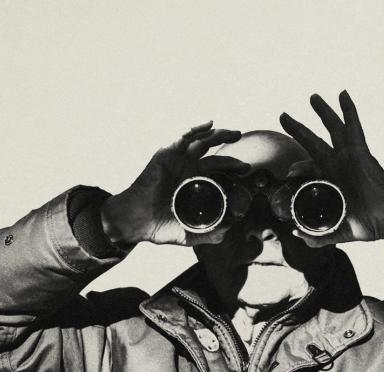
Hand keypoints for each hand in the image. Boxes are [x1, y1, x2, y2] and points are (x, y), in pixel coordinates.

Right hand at [100, 122, 248, 246]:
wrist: (136, 222)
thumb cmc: (160, 227)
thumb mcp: (190, 234)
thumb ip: (210, 234)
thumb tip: (230, 231)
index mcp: (195, 182)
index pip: (218, 170)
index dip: (233, 168)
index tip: (247, 172)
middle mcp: (188, 168)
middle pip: (214, 153)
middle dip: (232, 154)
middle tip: (245, 163)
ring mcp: (177, 160)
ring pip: (202, 141)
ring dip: (219, 135)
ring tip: (235, 134)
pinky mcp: (166, 154)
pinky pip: (182, 138)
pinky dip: (196, 129)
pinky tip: (210, 125)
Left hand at [280, 90, 383, 246]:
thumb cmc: (368, 224)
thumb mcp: (337, 230)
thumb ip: (318, 235)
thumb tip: (298, 235)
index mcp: (332, 180)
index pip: (310, 166)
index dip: (298, 167)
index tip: (289, 174)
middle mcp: (338, 165)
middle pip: (314, 141)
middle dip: (298, 129)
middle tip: (283, 116)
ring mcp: (348, 157)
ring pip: (332, 128)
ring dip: (322, 112)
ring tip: (312, 97)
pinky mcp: (359, 152)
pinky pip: (353, 126)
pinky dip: (348, 110)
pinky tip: (342, 94)